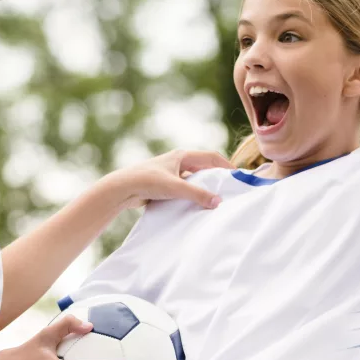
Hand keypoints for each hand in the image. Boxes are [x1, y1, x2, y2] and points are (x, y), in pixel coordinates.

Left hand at [112, 149, 233, 209]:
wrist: (122, 188)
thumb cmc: (147, 181)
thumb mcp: (175, 187)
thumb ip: (197, 195)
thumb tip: (218, 202)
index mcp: (182, 155)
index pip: (211, 157)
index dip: (226, 165)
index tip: (238, 176)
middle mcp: (177, 161)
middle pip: (204, 167)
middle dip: (217, 176)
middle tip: (229, 187)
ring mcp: (170, 172)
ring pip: (194, 177)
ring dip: (204, 185)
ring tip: (215, 196)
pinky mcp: (165, 183)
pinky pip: (185, 186)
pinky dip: (193, 192)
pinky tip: (195, 203)